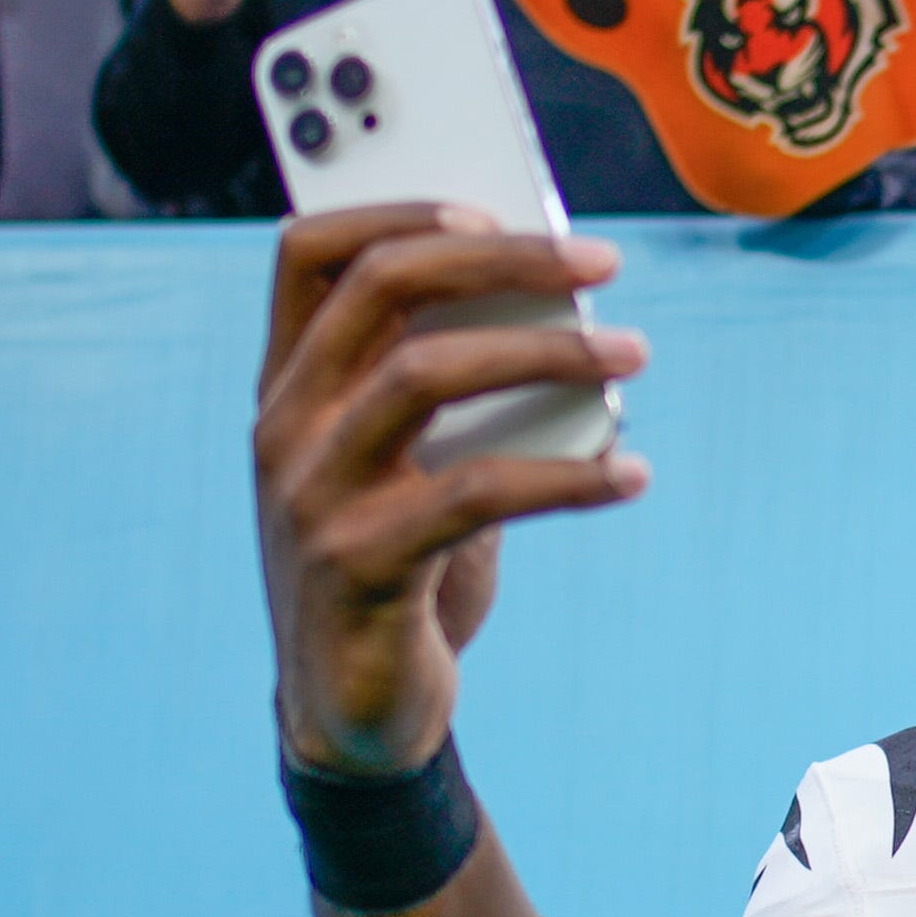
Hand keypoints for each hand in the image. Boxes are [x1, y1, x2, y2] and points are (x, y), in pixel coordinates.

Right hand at [254, 203, 649, 776]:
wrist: (351, 714)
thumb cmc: (395, 569)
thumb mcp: (405, 469)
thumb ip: (447, 393)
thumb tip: (565, 315)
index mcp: (287, 389)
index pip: (308, 252)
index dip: (396, 208)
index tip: (493, 202)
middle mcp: (284, 428)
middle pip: (381, 288)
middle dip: (502, 256)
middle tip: (600, 261)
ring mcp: (311, 495)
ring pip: (426, 372)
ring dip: (547, 352)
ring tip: (631, 351)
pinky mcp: (359, 566)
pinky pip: (478, 492)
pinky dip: (569, 478)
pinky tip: (629, 476)